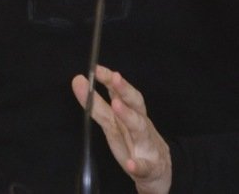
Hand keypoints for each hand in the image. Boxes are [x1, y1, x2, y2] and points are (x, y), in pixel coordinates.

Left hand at [72, 65, 171, 193]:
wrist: (159, 170)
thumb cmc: (133, 140)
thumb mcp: (113, 122)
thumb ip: (96, 104)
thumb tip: (78, 80)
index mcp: (131, 113)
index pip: (121, 92)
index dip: (110, 80)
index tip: (96, 69)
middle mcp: (140, 124)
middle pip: (135, 103)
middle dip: (124, 90)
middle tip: (114, 77)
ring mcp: (146, 145)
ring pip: (140, 128)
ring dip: (129, 116)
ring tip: (116, 106)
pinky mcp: (149, 167)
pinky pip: (144, 166)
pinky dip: (138, 164)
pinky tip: (132, 163)